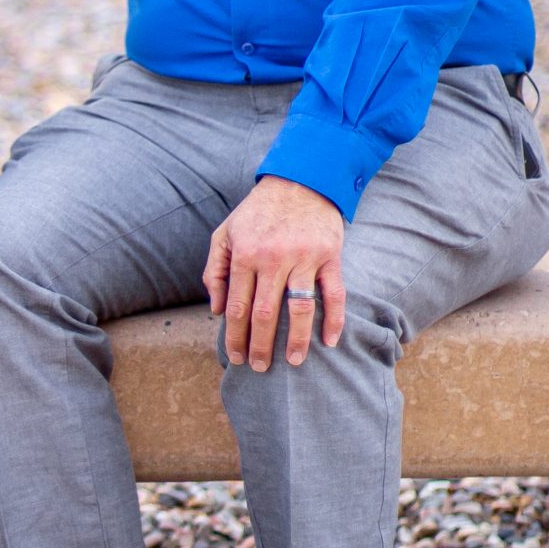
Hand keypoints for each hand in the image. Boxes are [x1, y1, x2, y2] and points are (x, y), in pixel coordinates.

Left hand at [203, 177, 345, 371]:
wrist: (299, 180)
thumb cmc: (257, 212)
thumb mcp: (225, 233)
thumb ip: (214, 270)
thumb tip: (215, 310)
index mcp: (245, 254)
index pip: (237, 306)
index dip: (235, 336)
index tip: (235, 357)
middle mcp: (273, 258)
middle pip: (266, 314)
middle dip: (260, 346)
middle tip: (259, 368)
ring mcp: (304, 258)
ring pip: (299, 308)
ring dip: (297, 340)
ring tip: (293, 363)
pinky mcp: (329, 257)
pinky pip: (334, 294)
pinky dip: (334, 319)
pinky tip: (330, 341)